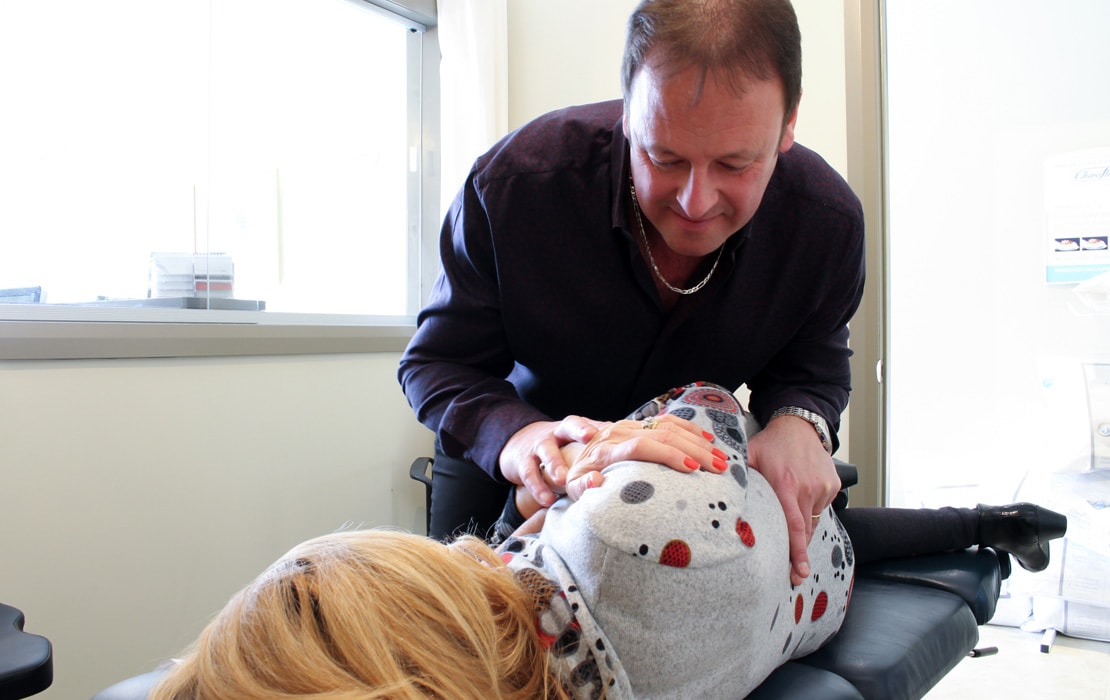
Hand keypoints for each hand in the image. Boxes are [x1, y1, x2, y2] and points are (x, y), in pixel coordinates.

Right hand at [499, 416, 604, 507]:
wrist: (517, 443)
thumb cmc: (557, 444)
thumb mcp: (574, 437)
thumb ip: (600, 438)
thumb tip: (634, 439)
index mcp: (571, 427)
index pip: (585, 421)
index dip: (593, 424)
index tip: (606, 430)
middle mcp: (555, 433)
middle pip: (567, 427)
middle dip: (578, 432)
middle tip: (590, 440)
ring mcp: (538, 447)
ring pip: (546, 452)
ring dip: (556, 465)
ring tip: (564, 480)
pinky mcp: (523, 464)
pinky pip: (529, 475)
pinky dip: (538, 489)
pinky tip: (548, 500)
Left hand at [563, 415, 728, 500]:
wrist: (570, 459)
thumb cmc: (577, 481)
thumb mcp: (573, 489)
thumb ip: (582, 488)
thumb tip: (597, 480)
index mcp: (605, 449)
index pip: (641, 447)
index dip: (667, 456)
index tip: (691, 470)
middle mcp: (619, 432)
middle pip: (662, 435)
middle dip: (694, 451)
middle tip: (718, 468)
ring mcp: (629, 426)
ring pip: (669, 426)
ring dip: (697, 442)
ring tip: (720, 460)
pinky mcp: (637, 424)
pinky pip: (667, 420)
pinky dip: (689, 429)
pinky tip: (708, 440)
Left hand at [747, 415, 840, 585]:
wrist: (800, 425)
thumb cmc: (771, 443)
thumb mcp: (749, 453)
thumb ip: (734, 472)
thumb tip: (709, 484)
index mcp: (787, 485)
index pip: (794, 525)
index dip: (797, 551)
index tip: (799, 572)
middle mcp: (808, 488)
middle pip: (805, 531)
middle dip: (800, 555)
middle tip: (794, 576)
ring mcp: (823, 488)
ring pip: (813, 520)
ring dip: (803, 530)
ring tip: (791, 523)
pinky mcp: (833, 486)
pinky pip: (821, 508)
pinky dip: (810, 511)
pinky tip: (800, 499)